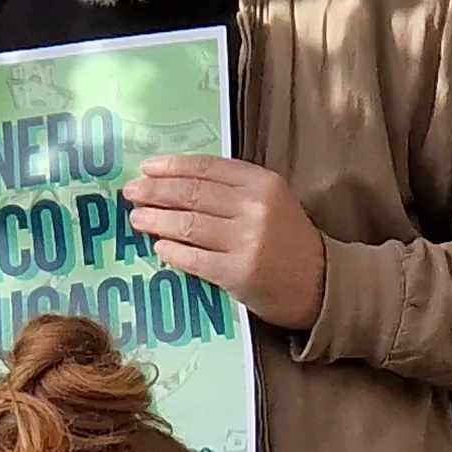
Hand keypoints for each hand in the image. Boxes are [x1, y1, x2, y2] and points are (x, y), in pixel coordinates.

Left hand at [123, 157, 326, 331]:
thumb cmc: (288, 240)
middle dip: (155, 191)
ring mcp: (247, 241)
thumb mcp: (269, 201)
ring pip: (188, 225)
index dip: (172, 166)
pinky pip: (194, 259)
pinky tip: (159, 248)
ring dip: (156, 220)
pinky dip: (172, 252)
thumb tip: (175, 183)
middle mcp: (254, 207)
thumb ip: (231, 189)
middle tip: (131, 192)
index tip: (146, 168)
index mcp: (262, 182)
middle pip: (192, 194)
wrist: (321, 284)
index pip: (207, 168)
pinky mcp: (239, 273)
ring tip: (137, 218)